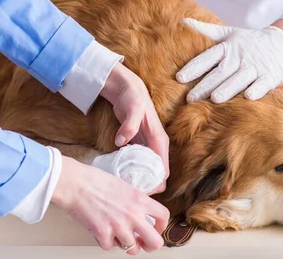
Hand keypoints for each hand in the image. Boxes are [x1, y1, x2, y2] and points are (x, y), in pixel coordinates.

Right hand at [52, 156, 169, 254]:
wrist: (75, 184)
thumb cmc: (95, 180)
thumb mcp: (123, 185)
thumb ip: (135, 200)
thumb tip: (140, 212)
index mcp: (140, 199)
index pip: (164, 216)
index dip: (162, 226)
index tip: (155, 228)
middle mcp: (133, 214)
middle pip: (155, 242)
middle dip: (150, 245)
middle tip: (143, 243)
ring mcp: (118, 226)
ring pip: (132, 249)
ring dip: (125, 244)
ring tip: (118, 235)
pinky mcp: (103, 234)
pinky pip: (110, 247)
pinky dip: (106, 242)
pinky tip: (101, 231)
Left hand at [100, 63, 169, 194]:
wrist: (127, 88)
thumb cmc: (133, 98)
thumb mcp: (132, 110)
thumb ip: (129, 125)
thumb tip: (121, 141)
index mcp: (159, 141)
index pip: (163, 170)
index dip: (156, 184)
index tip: (142, 193)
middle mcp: (156, 145)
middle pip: (157, 174)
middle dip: (147, 185)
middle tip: (129, 193)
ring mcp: (147, 145)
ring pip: (147, 169)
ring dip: (139, 179)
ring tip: (123, 187)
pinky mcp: (137, 144)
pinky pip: (138, 162)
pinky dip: (131, 170)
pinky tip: (119, 173)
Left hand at [176, 18, 282, 102]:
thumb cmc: (249, 41)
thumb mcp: (228, 33)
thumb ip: (205, 30)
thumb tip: (182, 21)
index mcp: (228, 47)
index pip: (207, 58)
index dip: (194, 67)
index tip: (179, 78)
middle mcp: (240, 57)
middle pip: (221, 72)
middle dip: (205, 85)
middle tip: (190, 99)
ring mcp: (256, 67)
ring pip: (240, 79)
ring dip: (228, 88)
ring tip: (214, 99)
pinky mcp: (271, 76)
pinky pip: (263, 84)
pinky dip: (257, 90)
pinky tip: (249, 97)